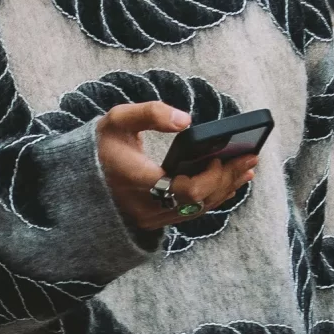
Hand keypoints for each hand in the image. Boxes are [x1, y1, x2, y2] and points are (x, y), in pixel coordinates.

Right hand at [95, 100, 258, 232]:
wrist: (82, 179)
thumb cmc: (103, 145)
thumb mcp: (117, 120)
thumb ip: (150, 114)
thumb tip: (186, 120)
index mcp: (136, 181)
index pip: (183, 189)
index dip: (209, 176)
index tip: (221, 157)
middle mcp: (145, 206)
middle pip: (198, 201)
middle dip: (226, 179)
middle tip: (251, 158)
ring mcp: (152, 217)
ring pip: (198, 209)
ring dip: (225, 189)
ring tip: (247, 168)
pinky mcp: (158, 219)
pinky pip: (191, 211)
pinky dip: (213, 196)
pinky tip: (231, 182)